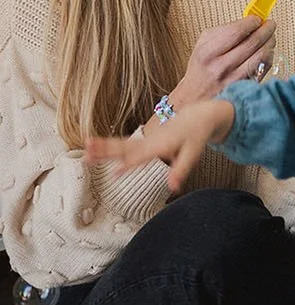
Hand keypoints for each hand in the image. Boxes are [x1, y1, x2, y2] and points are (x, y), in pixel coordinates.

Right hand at [86, 99, 235, 194]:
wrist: (198, 116)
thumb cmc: (196, 136)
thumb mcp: (193, 153)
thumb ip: (182, 169)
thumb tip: (173, 187)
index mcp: (161, 144)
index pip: (141, 156)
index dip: (128, 164)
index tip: (113, 173)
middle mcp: (150, 141)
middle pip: (125, 147)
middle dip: (106, 150)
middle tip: (87, 154)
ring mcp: (146, 140)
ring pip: (121, 144)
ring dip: (103, 146)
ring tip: (85, 148)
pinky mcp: (144, 141)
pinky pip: (124, 144)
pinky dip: (109, 145)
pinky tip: (95, 149)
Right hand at [171, 17, 276, 110]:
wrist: (196, 98)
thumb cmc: (202, 69)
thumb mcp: (203, 45)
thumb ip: (224, 31)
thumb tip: (248, 22)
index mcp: (208, 52)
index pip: (237, 31)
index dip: (252, 22)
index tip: (257, 19)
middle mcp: (221, 66)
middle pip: (253, 42)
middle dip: (266, 30)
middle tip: (270, 25)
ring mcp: (234, 79)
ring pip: (262, 56)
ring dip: (270, 43)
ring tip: (270, 38)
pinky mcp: (245, 88)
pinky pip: (263, 69)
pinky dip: (268, 58)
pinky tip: (266, 53)